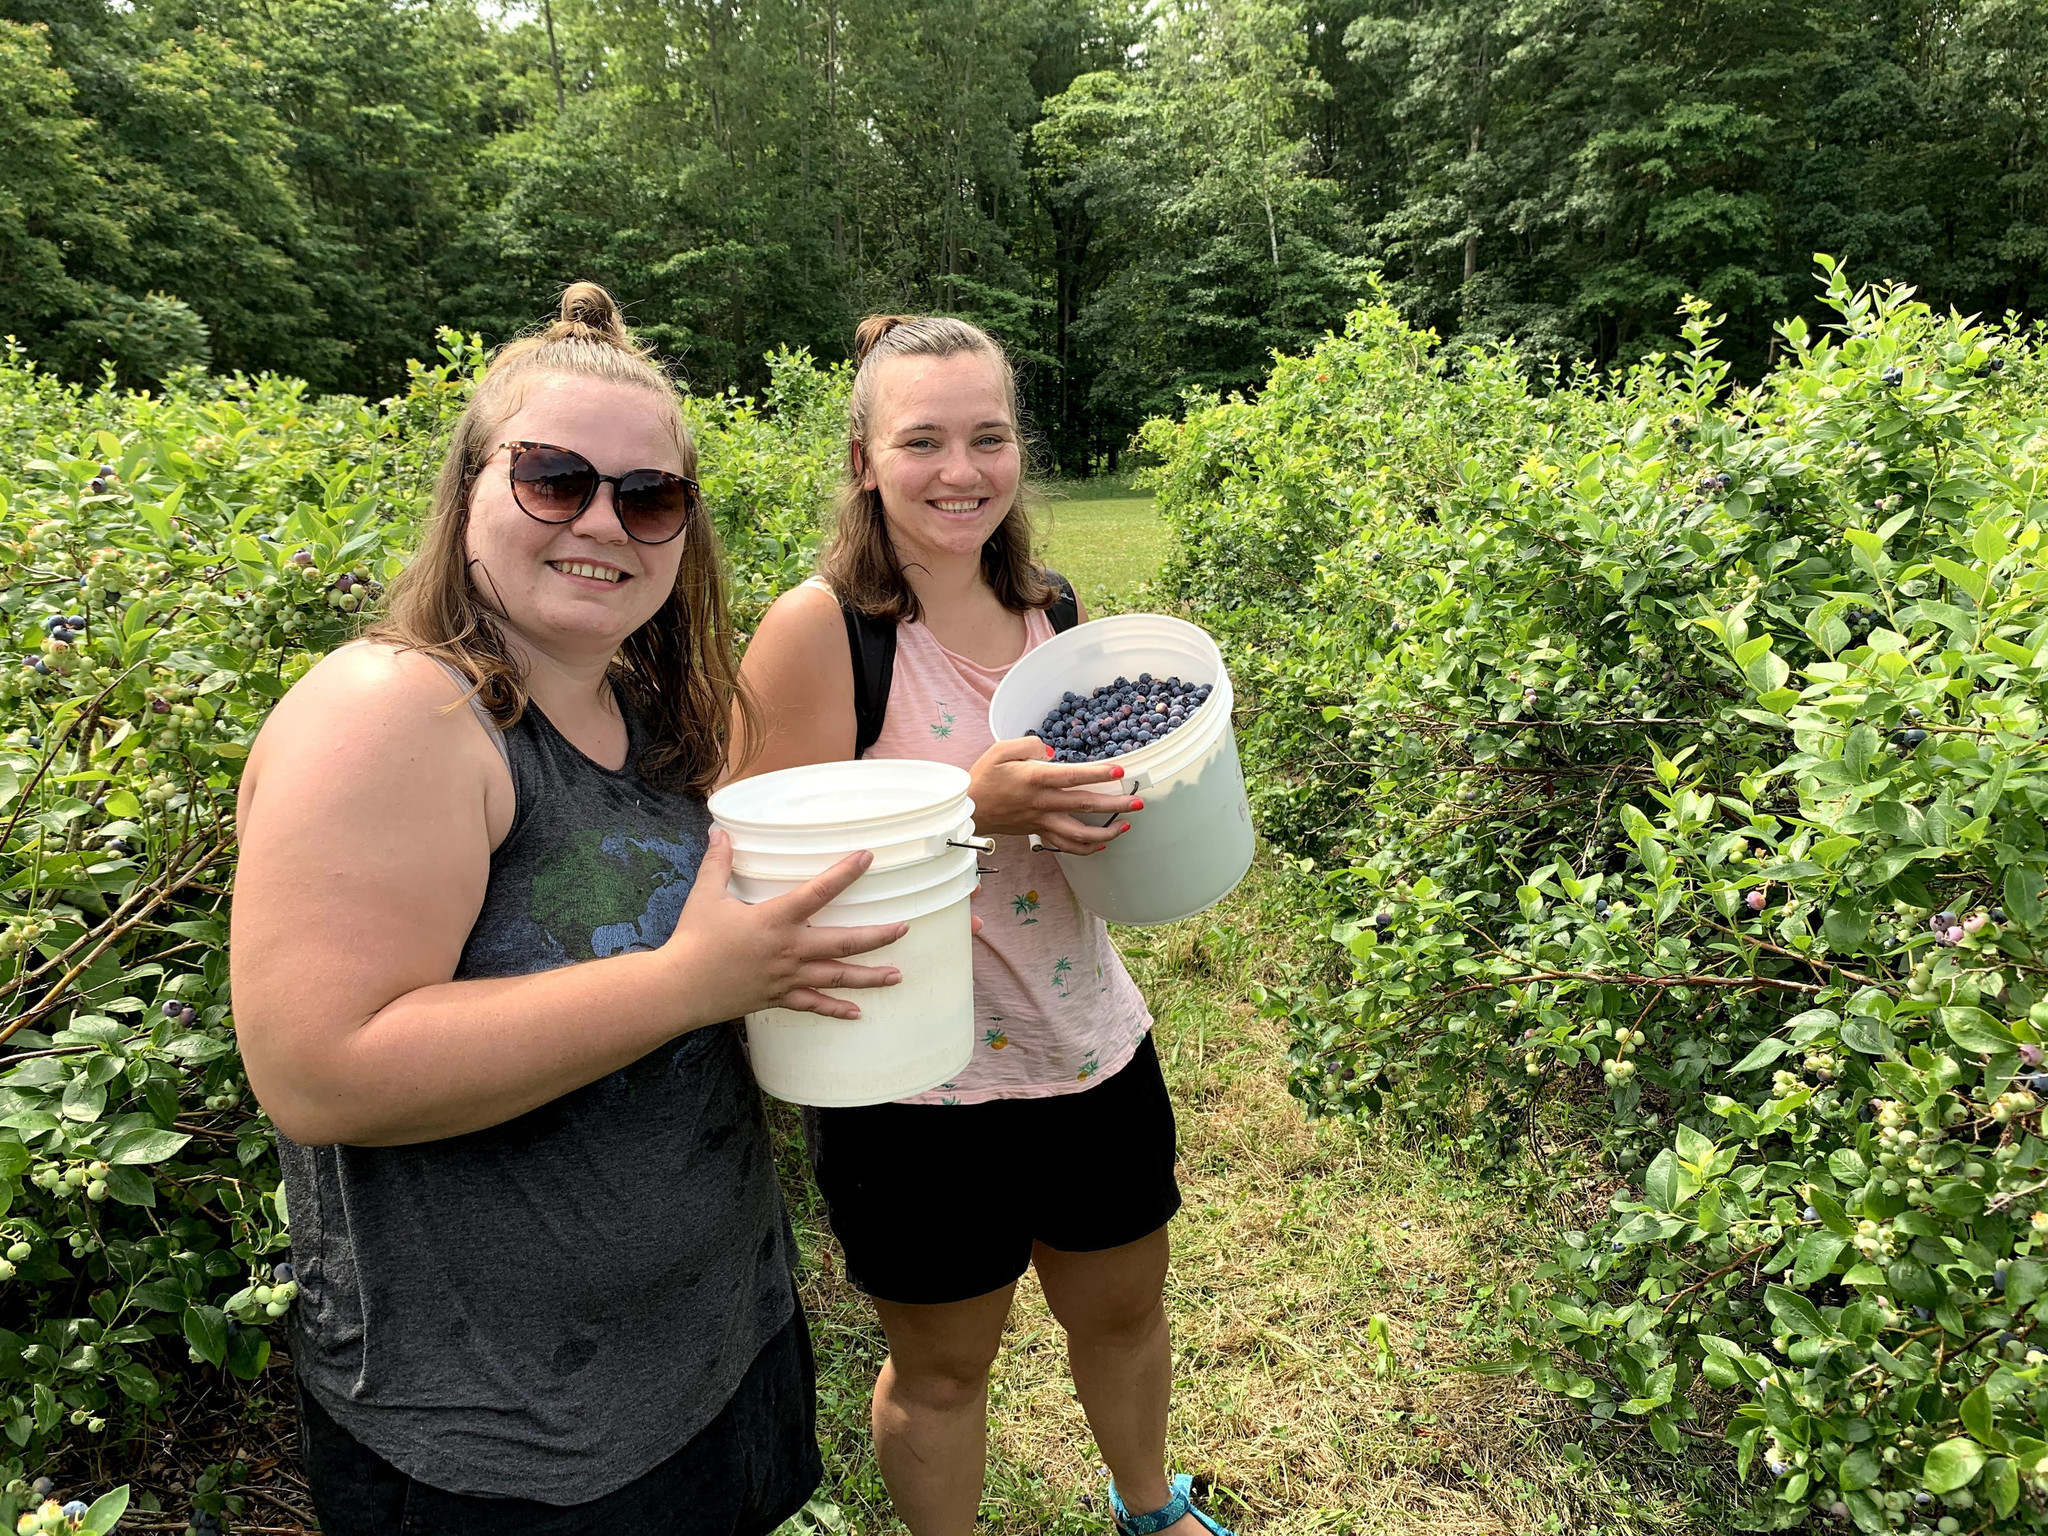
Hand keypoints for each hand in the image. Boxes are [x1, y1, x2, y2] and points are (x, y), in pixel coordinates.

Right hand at [668, 829, 908, 1019]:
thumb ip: (718, 863)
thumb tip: (719, 830)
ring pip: (837, 976)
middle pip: (844, 942)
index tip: (867, 857)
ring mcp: (787, 977)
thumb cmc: (693, 940)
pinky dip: (835, 1009)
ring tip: (897, 975)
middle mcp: (789, 949)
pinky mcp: (778, 997)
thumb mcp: (705, 895)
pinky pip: (813, 1005)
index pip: (818, 892)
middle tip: (903, 928)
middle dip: (877, 936)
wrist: (680, 988)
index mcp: (774, 919)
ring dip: (869, 976)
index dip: (844, 873)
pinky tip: (857, 1013)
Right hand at [967, 737, 1141, 855]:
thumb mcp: (1000, 750)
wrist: (970, 809)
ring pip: (1079, 834)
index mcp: (1035, 779)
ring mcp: (1042, 821)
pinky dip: (1086, 848)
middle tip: (1138, 802)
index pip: (1072, 776)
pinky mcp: (1039, 832)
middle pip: (1085, 805)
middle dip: (1116, 804)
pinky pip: (1066, 846)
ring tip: (1126, 825)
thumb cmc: (984, 777)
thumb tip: (1050, 750)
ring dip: (1106, 832)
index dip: (1098, 774)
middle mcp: (1042, 803)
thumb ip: (1028, 744)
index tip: (1120, 772)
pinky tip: (1101, 843)